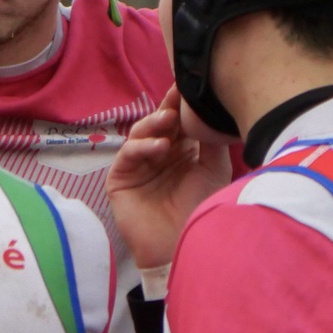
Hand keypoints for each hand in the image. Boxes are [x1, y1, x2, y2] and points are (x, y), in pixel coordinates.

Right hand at [106, 85, 232, 269]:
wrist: (182, 246)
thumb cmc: (200, 210)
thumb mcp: (212, 170)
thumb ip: (210, 142)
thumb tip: (207, 112)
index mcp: (181, 152)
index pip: (179, 123)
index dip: (183, 105)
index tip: (191, 85)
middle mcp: (158, 155)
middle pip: (159, 124)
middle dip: (168, 107)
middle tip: (178, 92)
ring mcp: (137, 166)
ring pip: (140, 134)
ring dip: (153, 124)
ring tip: (169, 119)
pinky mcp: (120, 179)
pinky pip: (128, 156)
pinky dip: (142, 147)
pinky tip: (160, 148)